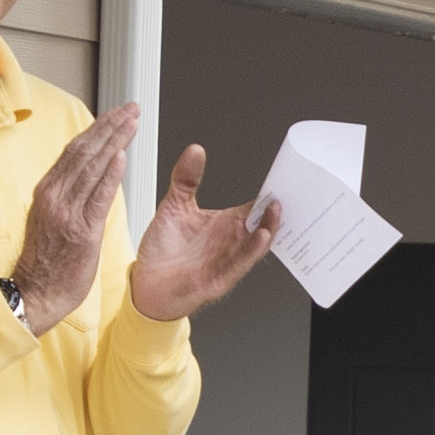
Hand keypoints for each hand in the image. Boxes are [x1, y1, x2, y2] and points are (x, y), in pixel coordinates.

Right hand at [7, 104, 141, 322]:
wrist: (35, 294)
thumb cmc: (45, 263)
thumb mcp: (50, 219)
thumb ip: (66, 197)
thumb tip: (84, 177)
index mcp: (47, 191)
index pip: (74, 151)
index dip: (97, 129)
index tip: (115, 115)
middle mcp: (54, 196)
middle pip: (84, 151)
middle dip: (110, 126)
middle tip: (131, 109)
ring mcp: (66, 212)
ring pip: (92, 167)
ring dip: (115, 141)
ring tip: (132, 122)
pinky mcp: (81, 231)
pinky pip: (98, 196)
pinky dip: (110, 174)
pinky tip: (121, 155)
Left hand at [123, 137, 280, 322]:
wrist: (145, 284)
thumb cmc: (163, 251)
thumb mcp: (174, 206)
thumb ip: (186, 179)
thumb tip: (195, 150)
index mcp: (224, 224)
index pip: (254, 207)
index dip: (268, 193)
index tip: (282, 176)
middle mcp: (230, 242)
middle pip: (261, 223)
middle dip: (275, 208)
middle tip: (289, 189)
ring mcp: (226, 261)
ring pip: (255, 244)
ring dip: (269, 228)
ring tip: (276, 210)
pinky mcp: (218, 279)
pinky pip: (239, 264)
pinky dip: (251, 251)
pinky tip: (260, 236)